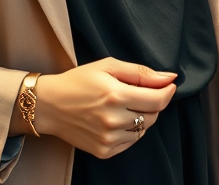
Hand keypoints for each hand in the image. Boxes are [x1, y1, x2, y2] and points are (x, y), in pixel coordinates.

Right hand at [31, 58, 176, 158]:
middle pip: (153, 116)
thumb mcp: (108, 66)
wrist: (49, 105)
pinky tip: (114, 119)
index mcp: (115, 95)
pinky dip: (129, 130)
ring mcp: (108, 138)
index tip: (169, 86)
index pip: (157, 100)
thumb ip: (141, 72)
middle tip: (137, 93)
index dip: (167, 92)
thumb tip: (169, 77)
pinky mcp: (104, 151)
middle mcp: (113, 120)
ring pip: (143, 130)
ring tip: (121, 106)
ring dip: (140, 117)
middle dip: (152, 103)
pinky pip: (130, 142)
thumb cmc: (78, 81)